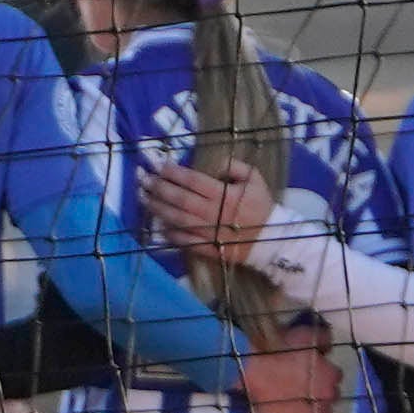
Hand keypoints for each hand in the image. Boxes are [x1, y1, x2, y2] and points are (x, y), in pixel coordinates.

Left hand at [136, 164, 276, 269]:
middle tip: (143, 179)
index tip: (158, 166)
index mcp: (224, 194)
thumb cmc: (261, 206)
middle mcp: (213, 212)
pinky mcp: (208, 248)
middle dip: (159, 188)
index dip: (174, 173)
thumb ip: (235, 167)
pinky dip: (170, 233)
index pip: (193, 180)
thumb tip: (215, 163)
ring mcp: (209, 232)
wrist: (270, 240)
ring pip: (178, 219)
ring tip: (143, 198)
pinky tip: (158, 225)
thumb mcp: (254, 179)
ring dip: (158, 208)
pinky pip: (184, 240)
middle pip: (180, 199)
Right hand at [236, 324, 339, 412]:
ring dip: (313, 407)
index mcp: (332, 373)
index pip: (334, 375)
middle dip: (318, 390)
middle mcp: (329, 395)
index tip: (308, 371)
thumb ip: (324, 339)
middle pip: (330, 394)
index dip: (321, 372)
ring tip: (296, 403)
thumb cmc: (279, 348)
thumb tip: (328, 347)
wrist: (252, 369)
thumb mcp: (305, 334)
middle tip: (301, 386)